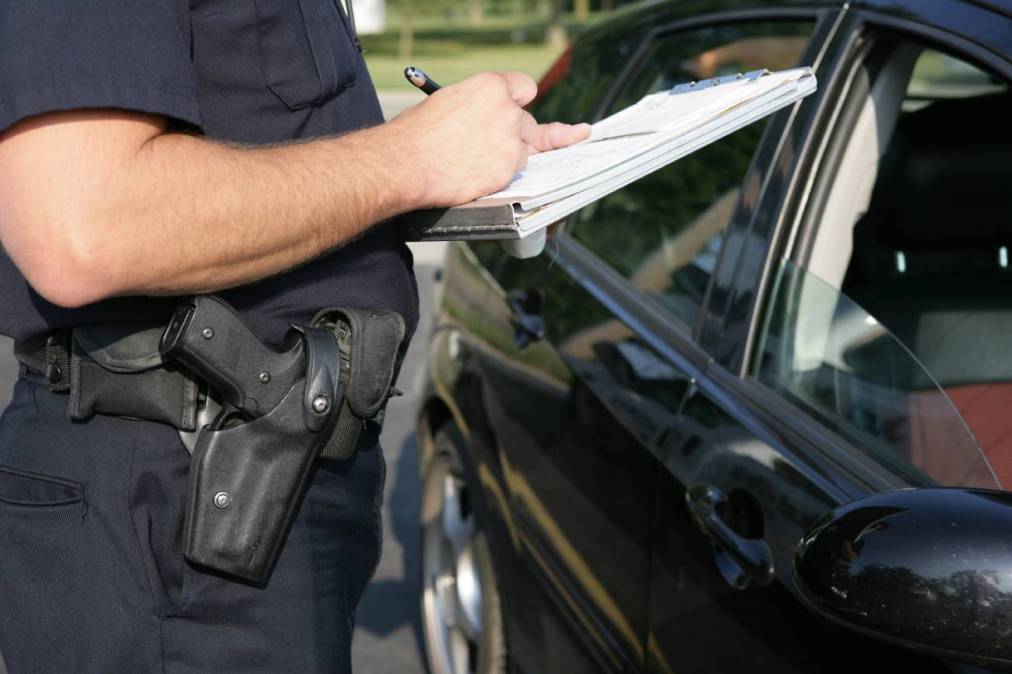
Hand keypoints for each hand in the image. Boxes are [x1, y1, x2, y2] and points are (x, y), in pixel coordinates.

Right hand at [384, 71, 589, 208]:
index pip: (525, 87)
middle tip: (489, 143)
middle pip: (527, 123)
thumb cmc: (416, 132)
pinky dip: (498, 175)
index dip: (518, 100)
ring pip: (523, 151)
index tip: (516, 108)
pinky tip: (473, 173)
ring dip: (506, 156)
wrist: (404, 163)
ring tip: (473, 159)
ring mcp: (509, 142)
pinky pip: (513, 173)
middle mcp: (506, 111)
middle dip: (514, 132)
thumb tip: (487, 113)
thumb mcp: (448, 101)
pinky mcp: (506, 171)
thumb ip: (478, 105)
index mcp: (490, 86)